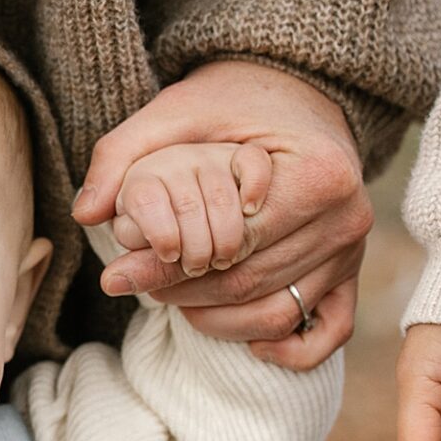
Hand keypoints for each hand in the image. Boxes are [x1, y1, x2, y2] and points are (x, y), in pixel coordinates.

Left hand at [73, 60, 369, 370]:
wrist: (295, 93)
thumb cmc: (233, 102)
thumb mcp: (174, 112)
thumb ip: (123, 154)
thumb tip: (86, 213)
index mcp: (318, 175)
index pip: (230, 245)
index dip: (169, 266)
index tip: (118, 275)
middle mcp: (347, 217)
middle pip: (251, 283)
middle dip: (186, 294)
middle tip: (137, 290)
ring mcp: (354, 248)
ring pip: (279, 313)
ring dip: (220, 321)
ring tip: (175, 305)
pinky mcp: (354, 269)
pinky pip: (329, 329)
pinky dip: (291, 347)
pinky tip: (250, 345)